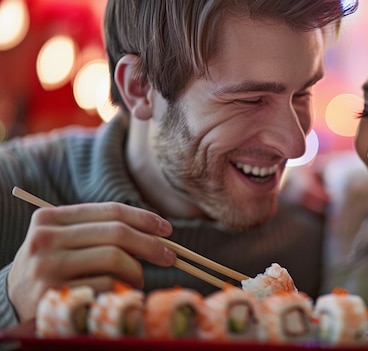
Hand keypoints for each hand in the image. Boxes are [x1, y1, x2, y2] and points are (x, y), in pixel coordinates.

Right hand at [7, 202, 176, 321]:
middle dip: (151, 245)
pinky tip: (120, 292)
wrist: (14, 300)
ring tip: (138, 279)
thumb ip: (100, 231)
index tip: (167, 229)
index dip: (144, 218)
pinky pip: (106, 285)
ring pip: (114, 259)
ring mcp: (47, 267)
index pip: (110, 211)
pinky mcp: (54, 294)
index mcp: (50, 218)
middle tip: (170, 257)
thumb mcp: (66, 241)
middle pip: (116, 233)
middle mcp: (45, 239)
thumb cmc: (54, 266)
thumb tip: (156, 233)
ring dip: (137, 271)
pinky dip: (122, 289)